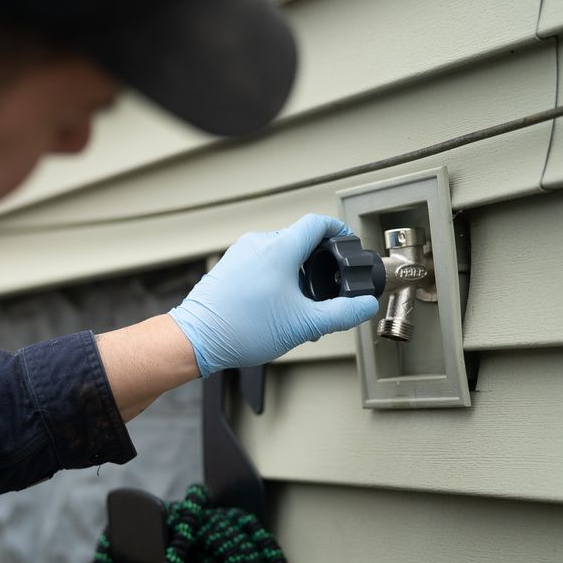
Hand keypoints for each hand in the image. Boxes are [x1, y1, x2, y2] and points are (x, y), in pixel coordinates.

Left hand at [168, 213, 379, 376]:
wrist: (198, 339)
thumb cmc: (243, 328)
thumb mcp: (304, 324)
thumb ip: (341, 314)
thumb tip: (364, 306)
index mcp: (280, 248)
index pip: (318, 223)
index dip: (338, 230)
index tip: (346, 241)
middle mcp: (259, 243)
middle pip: (300, 241)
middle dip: (317, 264)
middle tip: (325, 291)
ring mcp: (241, 253)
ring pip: (280, 254)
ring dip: (296, 275)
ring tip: (299, 308)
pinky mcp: (229, 266)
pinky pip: (261, 263)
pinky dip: (276, 278)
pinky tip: (277, 308)